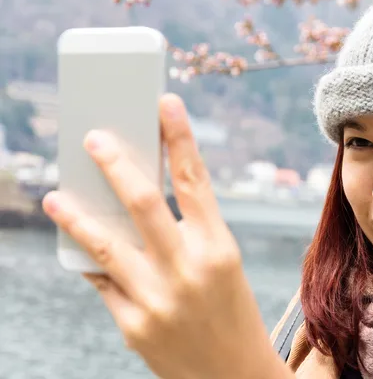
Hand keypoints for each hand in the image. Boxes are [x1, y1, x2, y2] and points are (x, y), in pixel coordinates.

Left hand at [43, 94, 291, 378]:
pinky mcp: (132, 327)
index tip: (164, 102)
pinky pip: (103, 283)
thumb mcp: (222, 266)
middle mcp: (188, 271)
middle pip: (143, 204)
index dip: (179, 137)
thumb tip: (132, 204)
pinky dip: (90, 261)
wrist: (236, 378)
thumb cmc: (233, 313)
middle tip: (93, 137)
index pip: (196, 181)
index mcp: (220, 249)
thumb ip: (185, 234)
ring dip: (76, 217)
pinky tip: (78, 246)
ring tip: (55, 196)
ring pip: (105, 246)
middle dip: (115, 164)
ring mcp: (157, 301)